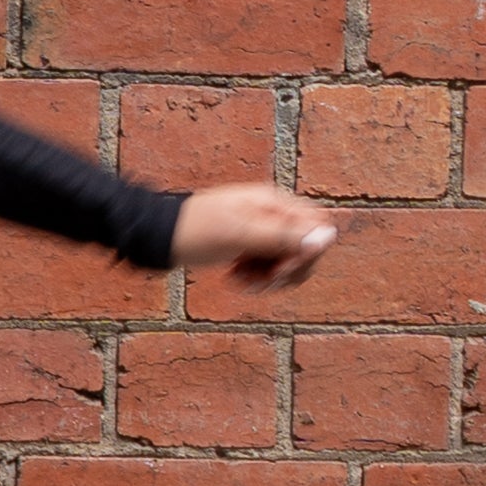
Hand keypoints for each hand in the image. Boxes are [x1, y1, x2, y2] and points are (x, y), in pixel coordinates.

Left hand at [172, 183, 339, 291]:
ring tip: (241, 282)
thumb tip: (328, 237)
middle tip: (261, 281)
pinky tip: (235, 278)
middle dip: (287, 270)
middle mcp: (272, 213)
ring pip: (287, 259)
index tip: (280, 269)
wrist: (157, 236)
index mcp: (274, 204)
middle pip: (306, 247)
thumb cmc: (195, 231)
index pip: (318, 228)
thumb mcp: (241, 235)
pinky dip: (256, 276)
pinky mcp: (248, 243)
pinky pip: (267, 264)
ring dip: (269, 277)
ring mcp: (260, 228)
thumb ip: (285, 236)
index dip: (307, 255)